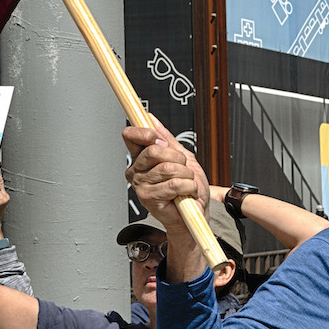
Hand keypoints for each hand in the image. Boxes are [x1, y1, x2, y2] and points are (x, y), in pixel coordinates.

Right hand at [121, 116, 209, 230]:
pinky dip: (188, 187)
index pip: (131, 135)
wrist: (197, 211)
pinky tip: (186, 193)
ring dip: (186, 175)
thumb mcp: (181, 156)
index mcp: (141, 157)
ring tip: (187, 183)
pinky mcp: (149, 198)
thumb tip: (151, 118)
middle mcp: (136, 170)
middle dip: (178, 158)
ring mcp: (140, 185)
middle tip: (184, 169)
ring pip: (168, 168)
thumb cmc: (188, 187)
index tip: (161, 140)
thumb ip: (167, 138)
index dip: (147, 133)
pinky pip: (173, 184)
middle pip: (154, 150)